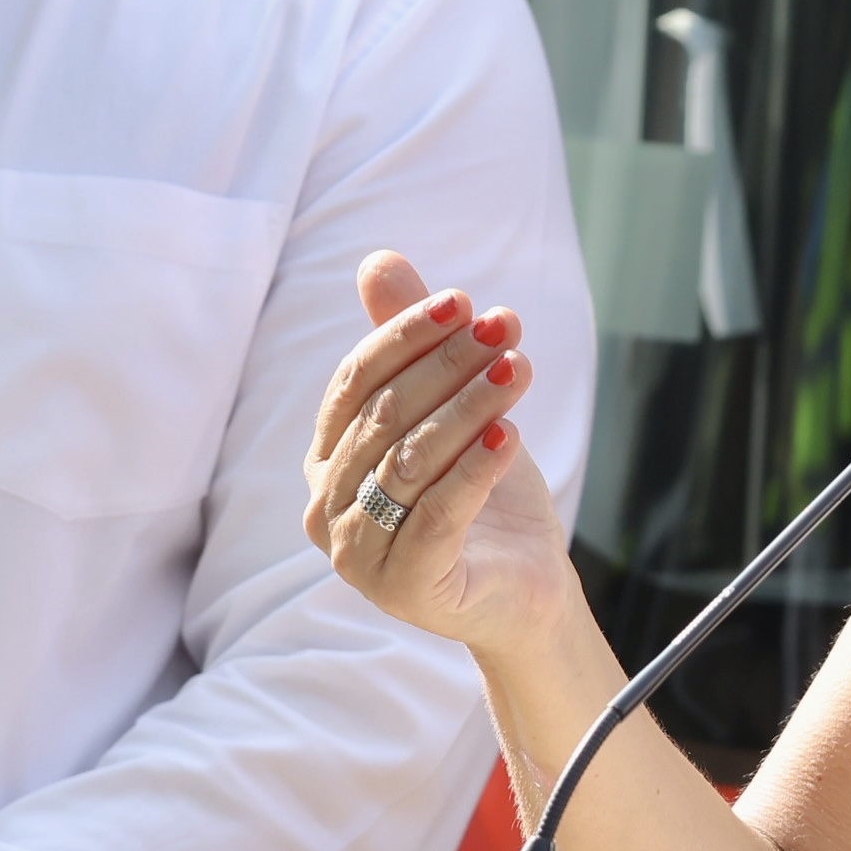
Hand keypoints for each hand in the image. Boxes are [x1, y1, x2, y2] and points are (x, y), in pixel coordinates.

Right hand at [304, 253, 576, 654]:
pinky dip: (474, 473)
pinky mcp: (404, 588)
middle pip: (385, 417)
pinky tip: (509, 437)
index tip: (463, 301)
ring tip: (519, 369)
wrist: (524, 586)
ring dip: (469, 408)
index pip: (354, 381)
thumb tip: (378, 261)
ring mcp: (358, 555)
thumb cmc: (480, 493)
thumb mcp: (452, 409)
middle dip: (447, 364)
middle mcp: (326, 508)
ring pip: (411, 462)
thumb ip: (410, 345)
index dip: (405, 335)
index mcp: (326, 459)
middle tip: (505, 327)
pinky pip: (438, 516)